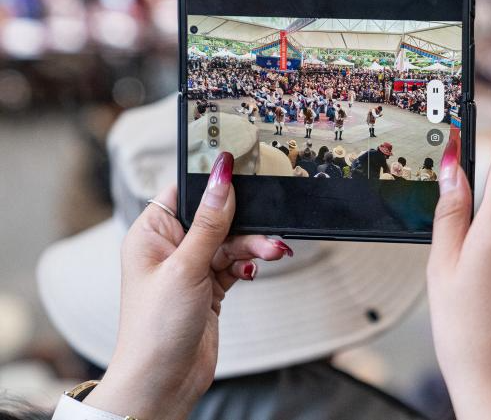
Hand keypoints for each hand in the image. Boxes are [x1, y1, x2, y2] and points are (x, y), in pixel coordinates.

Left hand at [85, 153, 292, 419]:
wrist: (163, 382)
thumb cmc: (156, 327)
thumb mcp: (186, 267)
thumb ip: (209, 221)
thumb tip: (221, 176)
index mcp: (151, 233)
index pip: (185, 191)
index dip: (213, 182)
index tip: (244, 170)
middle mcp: (170, 247)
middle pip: (217, 217)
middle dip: (246, 223)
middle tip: (270, 228)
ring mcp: (190, 268)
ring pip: (231, 242)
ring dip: (253, 246)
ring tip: (275, 251)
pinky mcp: (209, 287)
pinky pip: (236, 263)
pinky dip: (250, 263)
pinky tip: (257, 268)